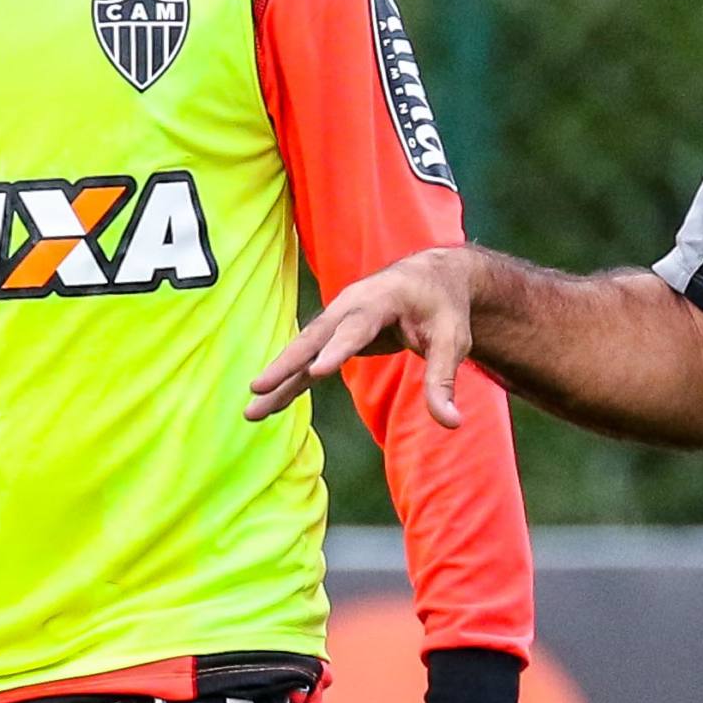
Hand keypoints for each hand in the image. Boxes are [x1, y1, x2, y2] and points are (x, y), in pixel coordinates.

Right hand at [247, 248, 478, 427]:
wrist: (430, 278)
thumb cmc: (442, 308)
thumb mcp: (452, 341)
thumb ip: (444, 380)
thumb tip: (451, 424)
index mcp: (382, 299)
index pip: (357, 328)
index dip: (337, 350)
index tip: (317, 372)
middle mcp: (351, 305)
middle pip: (315, 336)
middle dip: (286, 362)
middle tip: (259, 386)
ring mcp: (337, 319)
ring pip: (302, 350)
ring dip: (276, 378)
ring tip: (251, 410)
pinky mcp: (334, 336)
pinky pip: (307, 361)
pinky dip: (287, 383)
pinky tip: (267, 406)